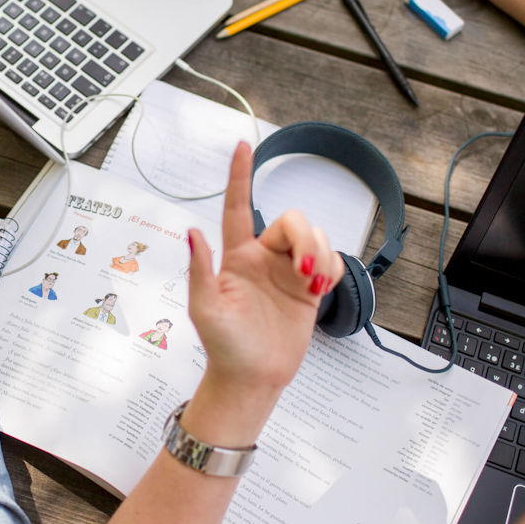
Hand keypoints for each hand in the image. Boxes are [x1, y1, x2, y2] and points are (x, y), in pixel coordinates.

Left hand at [181, 142, 343, 445]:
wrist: (253, 378)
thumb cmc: (223, 345)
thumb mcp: (205, 308)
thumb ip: (201, 269)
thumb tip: (191, 232)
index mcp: (236, 256)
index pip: (237, 206)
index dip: (239, 176)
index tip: (242, 145)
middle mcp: (263, 258)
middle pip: (291, 221)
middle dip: (304, 239)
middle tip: (306, 273)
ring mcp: (288, 272)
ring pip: (313, 237)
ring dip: (320, 254)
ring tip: (314, 284)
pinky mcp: (309, 289)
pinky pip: (330, 260)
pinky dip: (332, 268)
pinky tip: (322, 288)